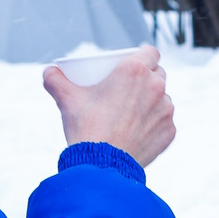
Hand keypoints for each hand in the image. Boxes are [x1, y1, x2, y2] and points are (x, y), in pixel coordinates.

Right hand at [43, 49, 174, 166]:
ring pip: (163, 98)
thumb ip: (55, 79)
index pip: (151, 52)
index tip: (134, 63)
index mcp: (135, 70)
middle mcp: (156, 86)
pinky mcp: (169, 131)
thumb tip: (49, 72)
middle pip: (158, 74)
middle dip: (148, 77)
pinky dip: (154, 123)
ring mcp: (165, 110)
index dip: (143, 55)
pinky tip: (140, 129)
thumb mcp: (66, 99)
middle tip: (130, 88)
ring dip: (153, 100)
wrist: (102, 165)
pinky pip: (164, 121)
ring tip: (134, 110)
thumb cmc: (87, 128)